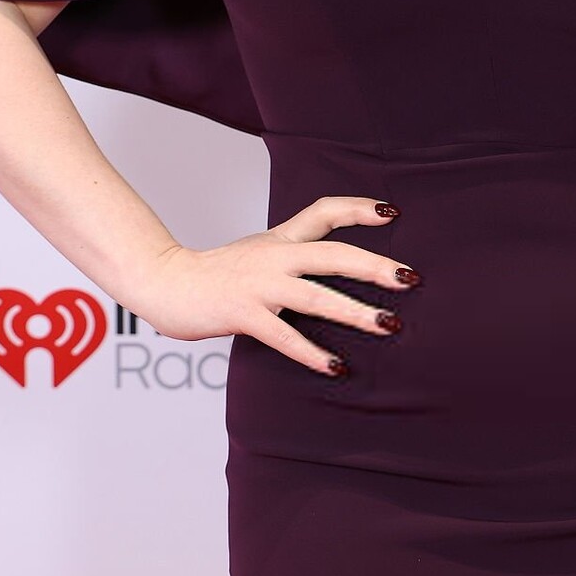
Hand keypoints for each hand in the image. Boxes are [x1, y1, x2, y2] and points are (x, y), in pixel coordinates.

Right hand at [132, 195, 420, 373]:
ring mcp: (260, 285)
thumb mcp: (259, 251)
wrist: (166, 283)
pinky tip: (337, 366)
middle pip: (333, 254)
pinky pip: (285, 336)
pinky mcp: (243, 314)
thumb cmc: (216, 273)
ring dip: (357, 312)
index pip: (323, 212)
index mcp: (280, 239)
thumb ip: (293, 252)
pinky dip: (313, 353)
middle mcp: (274, 256)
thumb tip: (335, 264)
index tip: (392, 212)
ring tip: (390, 325)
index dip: (358, 209)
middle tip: (410, 278)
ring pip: (318, 296)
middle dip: (374, 266)